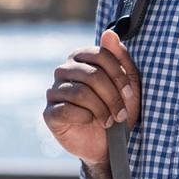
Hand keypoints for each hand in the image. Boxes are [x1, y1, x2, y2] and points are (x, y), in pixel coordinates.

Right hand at [42, 29, 141, 165]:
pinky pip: (66, 109)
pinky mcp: (49, 113)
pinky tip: (90, 121)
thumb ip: (121, 59)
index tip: (129, 93)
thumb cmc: (117, 110)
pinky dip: (85, 117)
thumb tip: (109, 33)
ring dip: (101, 109)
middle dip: (112, 96)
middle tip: (121, 113)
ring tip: (110, 121)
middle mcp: (64, 70)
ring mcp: (54, 91)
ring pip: (80, 93)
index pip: (100, 54)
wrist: (108, 144)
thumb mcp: (128, 85)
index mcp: (81, 58)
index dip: (118, 75)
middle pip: (92, 75)